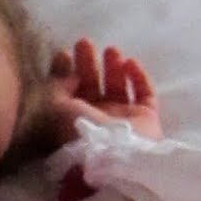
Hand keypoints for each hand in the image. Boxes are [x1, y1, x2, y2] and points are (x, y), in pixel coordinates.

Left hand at [37, 38, 162, 149]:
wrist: (112, 157)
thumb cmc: (77, 132)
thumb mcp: (53, 107)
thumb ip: (55, 84)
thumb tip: (63, 68)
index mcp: (70, 120)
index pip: (67, 92)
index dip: (65, 71)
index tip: (63, 52)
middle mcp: (95, 120)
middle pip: (91, 86)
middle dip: (87, 63)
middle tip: (84, 42)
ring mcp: (122, 120)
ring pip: (118, 88)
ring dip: (113, 67)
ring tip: (110, 49)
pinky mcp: (146, 120)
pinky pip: (145, 94)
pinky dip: (139, 77)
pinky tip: (130, 62)